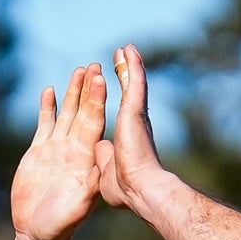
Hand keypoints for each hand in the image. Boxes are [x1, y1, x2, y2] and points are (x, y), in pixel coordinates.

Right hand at [11, 63, 107, 239]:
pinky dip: (48, 108)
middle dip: (87, 89)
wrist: (39, 233)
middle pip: (82, 112)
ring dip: (71, 93)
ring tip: (78, 70)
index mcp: (85, 157)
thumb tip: (99, 165)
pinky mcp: (38, 153)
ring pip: (65, 114)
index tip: (101, 79)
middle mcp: (73, 149)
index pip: (93, 121)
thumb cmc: (62, 225)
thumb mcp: (79, 205)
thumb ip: (88, 185)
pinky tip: (49, 91)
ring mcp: (56, 149)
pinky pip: (45, 125)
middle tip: (92, 65)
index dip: (97, 100)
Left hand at [105, 44, 166, 206]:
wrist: (140, 191)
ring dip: (129, 65)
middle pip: (127, 92)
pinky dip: (133, 66)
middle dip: (123, 74)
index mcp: (124, 136)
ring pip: (133, 84)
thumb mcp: (105, 173)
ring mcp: (134, 116)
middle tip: (121, 56)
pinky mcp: (134, 112)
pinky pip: (134, 83)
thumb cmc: (125, 191)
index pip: (118, 109)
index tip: (108, 85)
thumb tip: (100, 148)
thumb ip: (103, 159)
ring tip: (125, 48)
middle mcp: (132, 123)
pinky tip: (129, 51)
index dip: (113, 96)